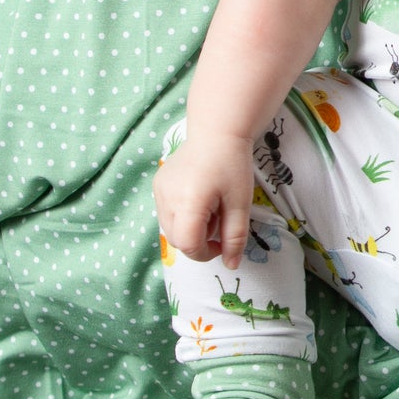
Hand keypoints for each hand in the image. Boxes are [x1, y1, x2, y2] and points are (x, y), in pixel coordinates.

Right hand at [154, 131, 255, 267]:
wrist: (218, 132)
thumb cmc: (233, 166)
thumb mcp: (240, 204)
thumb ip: (235, 237)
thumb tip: (231, 266)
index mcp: (188, 203)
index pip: (188, 245)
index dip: (207, 252)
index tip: (223, 243)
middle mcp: (166, 198)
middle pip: (177, 240)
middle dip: (200, 241)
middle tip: (220, 222)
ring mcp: (159, 191)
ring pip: (170, 229)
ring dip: (191, 229)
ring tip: (210, 208)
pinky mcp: (157, 185)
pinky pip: (167, 214)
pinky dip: (183, 216)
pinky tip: (199, 199)